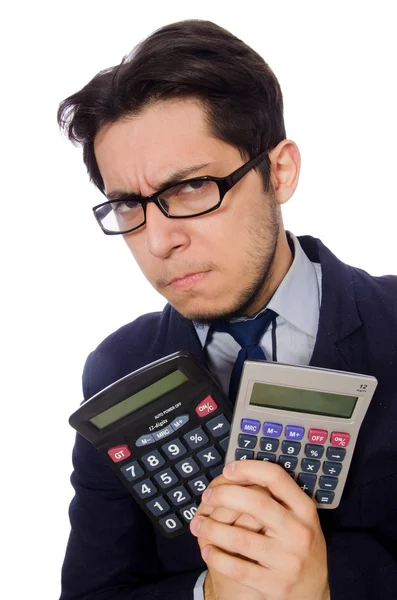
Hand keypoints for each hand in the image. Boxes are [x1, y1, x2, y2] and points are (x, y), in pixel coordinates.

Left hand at [190, 460, 329, 599]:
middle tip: (207, 496)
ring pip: (240, 538)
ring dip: (212, 528)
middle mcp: (299, 533)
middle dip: (224, 495)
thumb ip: (279, 498)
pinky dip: (217, 557)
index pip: (276, 478)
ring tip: (198, 524)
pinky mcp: (275, 585)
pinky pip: (237, 569)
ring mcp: (288, 561)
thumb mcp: (300, 518)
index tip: (228, 469)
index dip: (249, 469)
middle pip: (256, 503)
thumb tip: (240, 472)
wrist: (312, 591)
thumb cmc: (298, 545)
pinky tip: (207, 550)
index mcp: (305, 510)